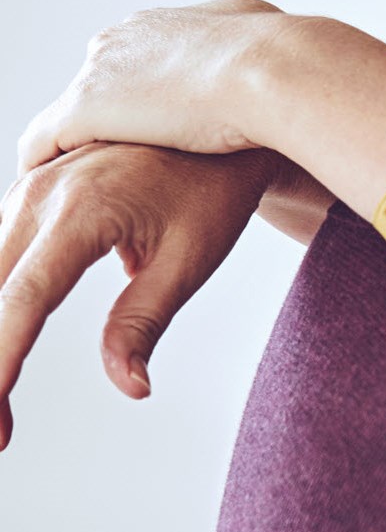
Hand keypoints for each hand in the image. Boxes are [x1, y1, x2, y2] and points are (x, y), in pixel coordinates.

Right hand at [0, 143, 278, 447]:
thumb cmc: (211, 192)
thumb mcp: (190, 260)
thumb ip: (145, 321)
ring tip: (0, 409)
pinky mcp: (27, 194)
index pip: (22, 301)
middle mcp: (38, 196)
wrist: (217, 122)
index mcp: (80, 212)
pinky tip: (3, 348)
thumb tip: (130, 387)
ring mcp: (26, 190)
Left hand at [17, 0, 291, 171]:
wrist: (277, 71)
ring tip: (78, 187)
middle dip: (110, 122)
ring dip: (74, 147)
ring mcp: (102, 72)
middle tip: (119, 165)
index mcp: (170, 24)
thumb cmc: (292, 65)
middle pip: (101, 85)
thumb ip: (267, 51)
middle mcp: (126, 38)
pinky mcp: (87, 109)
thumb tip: (288, 54)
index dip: (148, 100)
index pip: (140, 63)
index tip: (157, 130)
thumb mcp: (279, 42)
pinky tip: (46, 192)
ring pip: (71, 114)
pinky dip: (40, 164)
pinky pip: (42, 142)